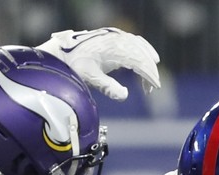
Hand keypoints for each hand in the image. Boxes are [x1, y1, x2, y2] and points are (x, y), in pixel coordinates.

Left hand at [40, 28, 160, 100]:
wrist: (63, 51)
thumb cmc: (75, 64)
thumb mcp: (90, 77)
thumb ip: (108, 87)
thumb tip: (124, 95)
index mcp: (112, 48)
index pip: (138, 60)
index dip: (148, 74)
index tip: (155, 86)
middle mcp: (116, 39)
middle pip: (141, 53)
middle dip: (150, 70)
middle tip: (154, 87)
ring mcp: (116, 36)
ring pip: (140, 46)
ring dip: (148, 62)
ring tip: (150, 80)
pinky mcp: (115, 37)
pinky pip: (135, 42)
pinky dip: (144, 52)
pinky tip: (147, 62)